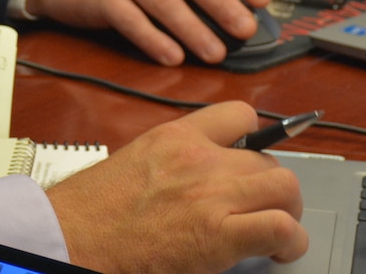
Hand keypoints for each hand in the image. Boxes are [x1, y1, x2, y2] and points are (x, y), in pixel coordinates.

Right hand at [46, 101, 307, 273]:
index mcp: (176, 136)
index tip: (253, 160)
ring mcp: (212, 195)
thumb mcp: (136, 159)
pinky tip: (279, 251)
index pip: (240, 115)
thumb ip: (176, 158)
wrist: (74, 236)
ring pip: (286, 188)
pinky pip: (281, 227)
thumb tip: (205, 172)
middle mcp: (200, 159)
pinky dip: (290, 242)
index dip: (256, 140)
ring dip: (287, 212)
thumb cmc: (94, 209)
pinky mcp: (220, 235)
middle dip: (272, 186)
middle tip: (261, 206)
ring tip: (277, 229)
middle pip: (270, 159)